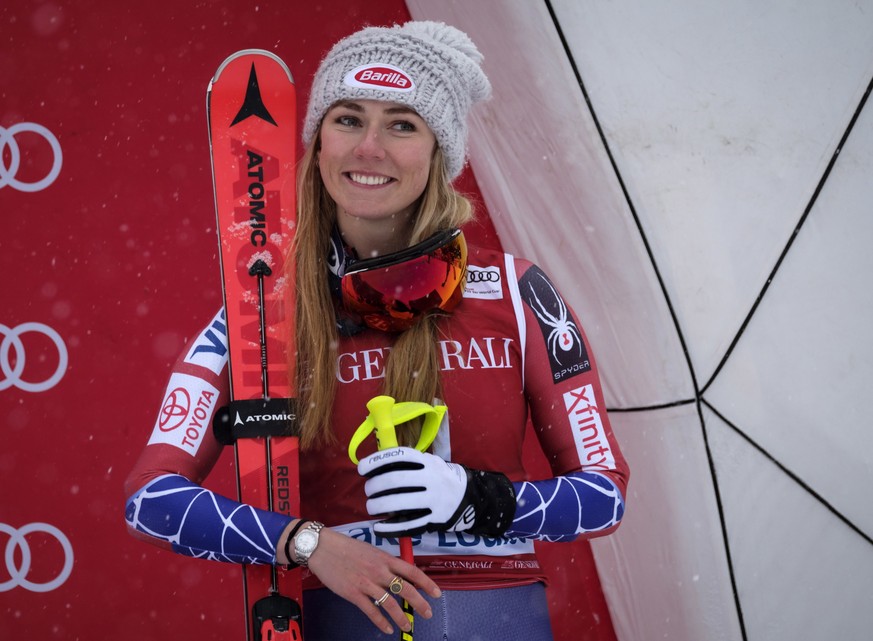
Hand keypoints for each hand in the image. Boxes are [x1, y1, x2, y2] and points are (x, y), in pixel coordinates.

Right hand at [280, 522, 440, 634]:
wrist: (323, 548)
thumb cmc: (346, 548)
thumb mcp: (370, 550)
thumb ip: (384, 563)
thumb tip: (397, 574)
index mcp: (385, 558)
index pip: (411, 571)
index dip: (426, 583)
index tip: (436, 593)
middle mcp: (379, 571)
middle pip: (405, 589)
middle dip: (419, 603)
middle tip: (427, 613)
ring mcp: (366, 583)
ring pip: (390, 603)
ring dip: (401, 617)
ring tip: (408, 626)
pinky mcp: (353, 593)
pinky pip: (371, 611)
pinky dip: (380, 622)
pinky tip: (386, 628)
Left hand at [357, 447, 516, 537]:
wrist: (469, 498)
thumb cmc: (439, 478)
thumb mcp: (429, 464)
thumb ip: (407, 464)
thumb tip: (374, 467)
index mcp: (428, 462)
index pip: (399, 456)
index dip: (377, 461)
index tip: (361, 468)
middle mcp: (432, 479)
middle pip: (396, 480)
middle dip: (375, 485)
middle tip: (368, 490)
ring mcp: (434, 500)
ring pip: (400, 503)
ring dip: (379, 505)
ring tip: (371, 507)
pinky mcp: (434, 520)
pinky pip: (408, 525)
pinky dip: (390, 529)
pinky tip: (378, 528)